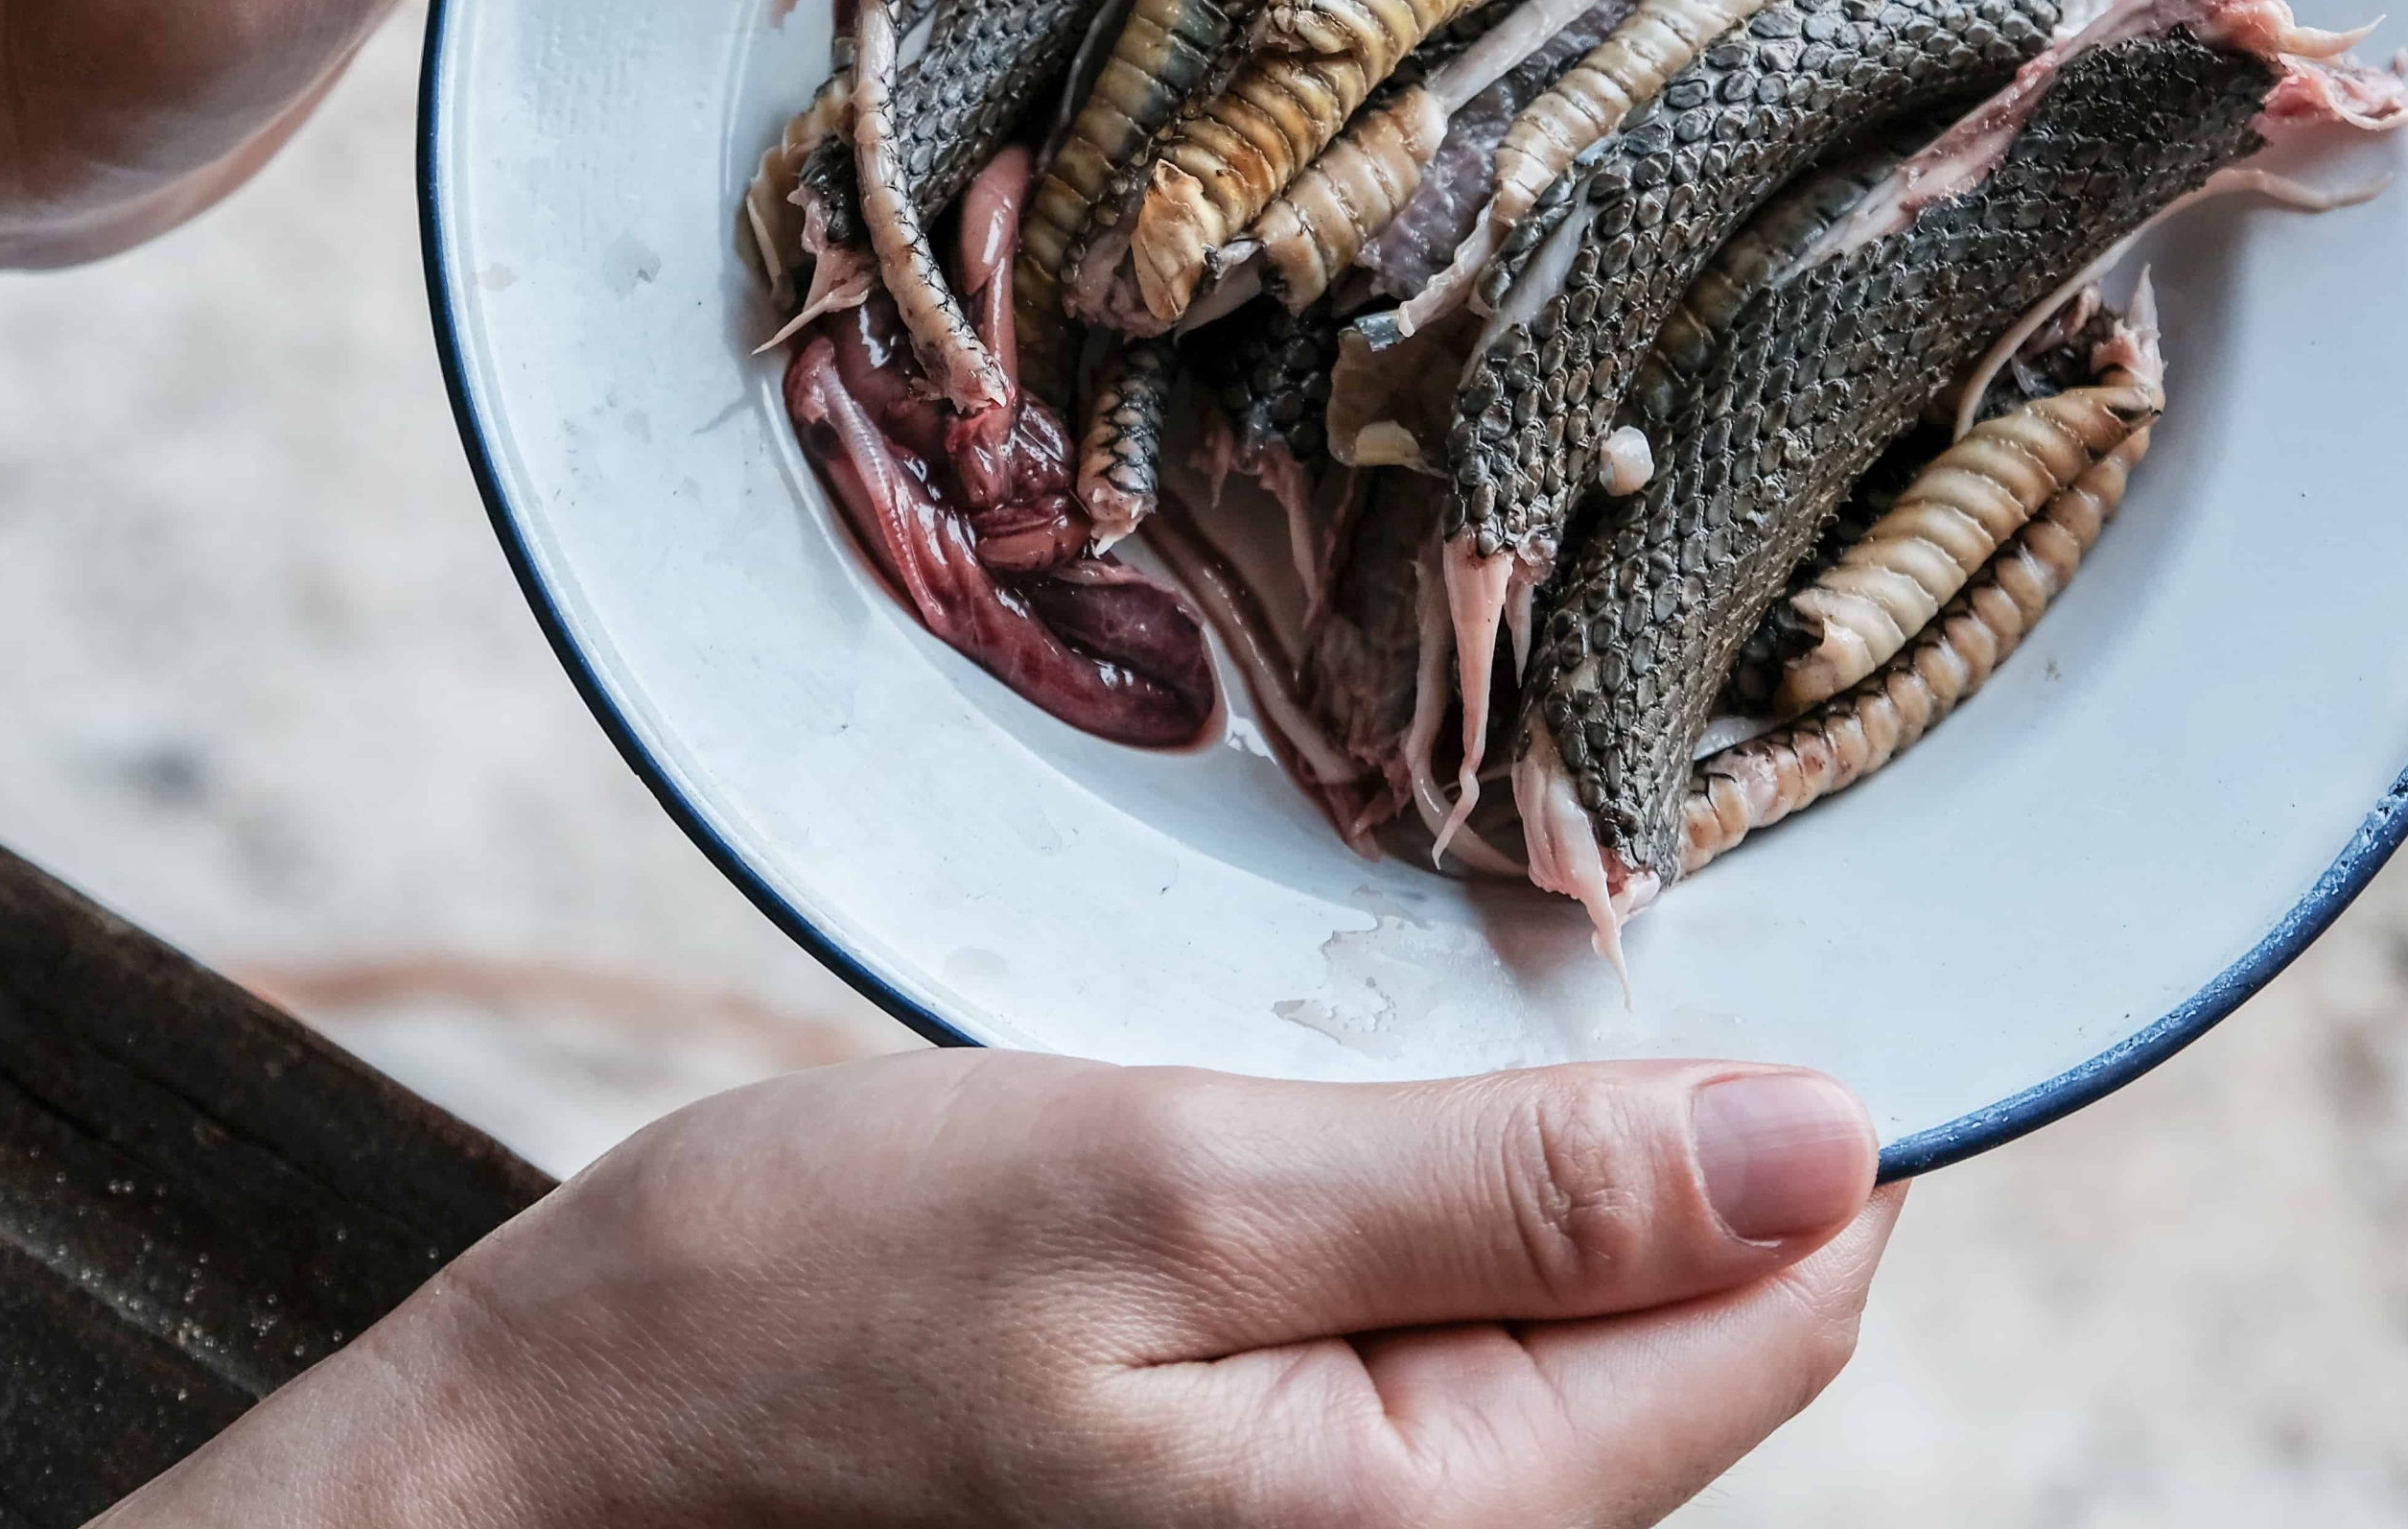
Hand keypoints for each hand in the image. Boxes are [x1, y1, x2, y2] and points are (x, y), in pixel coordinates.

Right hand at [95, 1050, 1897, 1528]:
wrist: (577, 1440)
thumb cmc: (815, 1304)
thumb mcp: (1169, 1192)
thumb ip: (1517, 1186)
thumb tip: (1829, 1143)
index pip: (1779, 1316)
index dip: (1782, 1111)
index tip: (1663, 936)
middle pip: (1696, 1326)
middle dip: (1625, 1128)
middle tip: (1427, 974)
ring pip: (1573, 1322)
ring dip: (1502, 1157)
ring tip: (1316, 1053)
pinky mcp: (1282, 1496)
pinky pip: (1447, 1339)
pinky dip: (1410, 1204)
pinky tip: (1280, 1140)